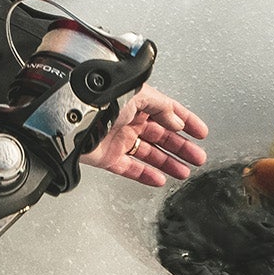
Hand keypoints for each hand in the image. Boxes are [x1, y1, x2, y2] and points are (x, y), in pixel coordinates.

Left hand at [80, 84, 208, 186]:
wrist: (73, 118)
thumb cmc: (100, 100)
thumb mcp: (138, 94)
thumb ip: (161, 107)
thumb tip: (177, 120)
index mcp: (137, 101)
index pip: (168, 111)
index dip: (187, 121)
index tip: (201, 132)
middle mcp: (129, 119)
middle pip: (162, 136)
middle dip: (182, 147)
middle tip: (198, 157)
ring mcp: (119, 139)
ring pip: (150, 154)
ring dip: (168, 163)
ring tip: (184, 172)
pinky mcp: (108, 157)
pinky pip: (131, 169)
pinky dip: (146, 175)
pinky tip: (160, 179)